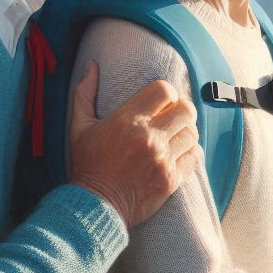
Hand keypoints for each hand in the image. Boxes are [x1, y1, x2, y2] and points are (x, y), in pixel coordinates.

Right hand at [66, 62, 201, 227]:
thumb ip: (84, 93)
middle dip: (181, 109)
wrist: (94, 207)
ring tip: (174, 136)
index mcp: (129, 121)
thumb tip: (92, 66)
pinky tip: (178, 153)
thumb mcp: (78, 127)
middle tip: (173, 117)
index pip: (165, 90)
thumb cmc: (86, 166)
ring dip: (185, 131)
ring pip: (192, 133)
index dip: (167, 92)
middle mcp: (149, 138)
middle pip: (186, 109)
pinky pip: (194, 156)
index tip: (161, 101)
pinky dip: (190, 152)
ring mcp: (162, 159)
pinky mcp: (171, 179)